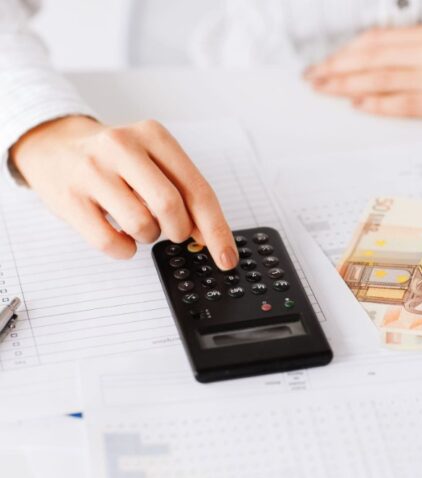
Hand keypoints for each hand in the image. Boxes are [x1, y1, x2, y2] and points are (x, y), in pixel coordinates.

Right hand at [10, 116, 237, 268]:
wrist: (52, 145)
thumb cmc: (114, 160)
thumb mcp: (152, 161)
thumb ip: (183, 192)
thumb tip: (209, 235)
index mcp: (154, 136)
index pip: (197, 190)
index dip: (216, 229)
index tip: (227, 257)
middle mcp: (122, 147)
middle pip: (171, 207)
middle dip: (179, 231)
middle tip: (172, 231)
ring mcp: (92, 172)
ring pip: (142, 226)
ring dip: (149, 237)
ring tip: (138, 223)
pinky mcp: (69, 199)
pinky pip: (110, 243)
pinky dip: (125, 249)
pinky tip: (121, 236)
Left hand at [305, 24, 421, 119]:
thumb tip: (396, 60)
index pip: (378, 40)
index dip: (346, 51)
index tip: (327, 60)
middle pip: (371, 58)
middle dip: (336, 69)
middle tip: (312, 79)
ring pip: (381, 80)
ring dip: (347, 86)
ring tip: (324, 91)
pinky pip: (406, 103)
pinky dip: (379, 103)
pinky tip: (360, 105)